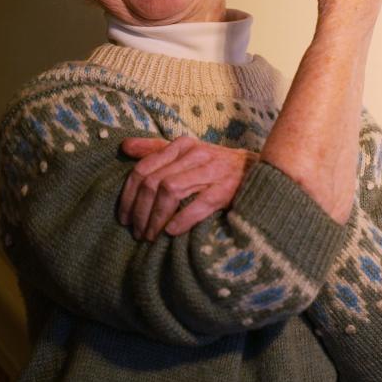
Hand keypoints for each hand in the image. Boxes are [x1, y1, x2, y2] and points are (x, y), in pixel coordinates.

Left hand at [118, 136, 257, 240]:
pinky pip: (199, 204)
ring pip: (170, 190)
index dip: (128, 196)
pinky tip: (172, 231)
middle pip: (154, 181)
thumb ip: (155, 149)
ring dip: (156, 217)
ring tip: (151, 236)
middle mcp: (196, 154)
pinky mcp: (227, 188)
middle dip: (140, 211)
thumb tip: (124, 146)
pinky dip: (182, 219)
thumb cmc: (215, 164)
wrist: (257, 170)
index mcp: (182, 145)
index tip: (124, 218)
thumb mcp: (186, 152)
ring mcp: (212, 171)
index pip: (143, 168)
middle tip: (137, 232)